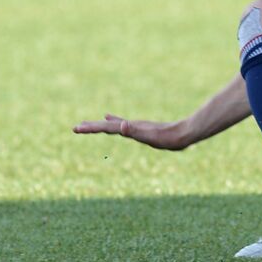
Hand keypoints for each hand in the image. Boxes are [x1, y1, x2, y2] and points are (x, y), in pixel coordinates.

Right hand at [72, 114, 187, 150]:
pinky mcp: (144, 130)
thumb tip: (121, 125)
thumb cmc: (168, 138)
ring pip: (114, 125)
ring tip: (90, 124)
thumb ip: (135, 131)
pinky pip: (125, 126)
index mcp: (130, 128)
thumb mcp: (151, 136)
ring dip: (101, 125)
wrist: (185, 133)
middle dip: (92, 127)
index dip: (91, 128)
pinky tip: (117, 123)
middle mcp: (132, 126)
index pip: (106, 127)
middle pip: (107, 125)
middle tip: (76, 128)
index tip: (76, 128)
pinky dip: (116, 123)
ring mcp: (137, 127)